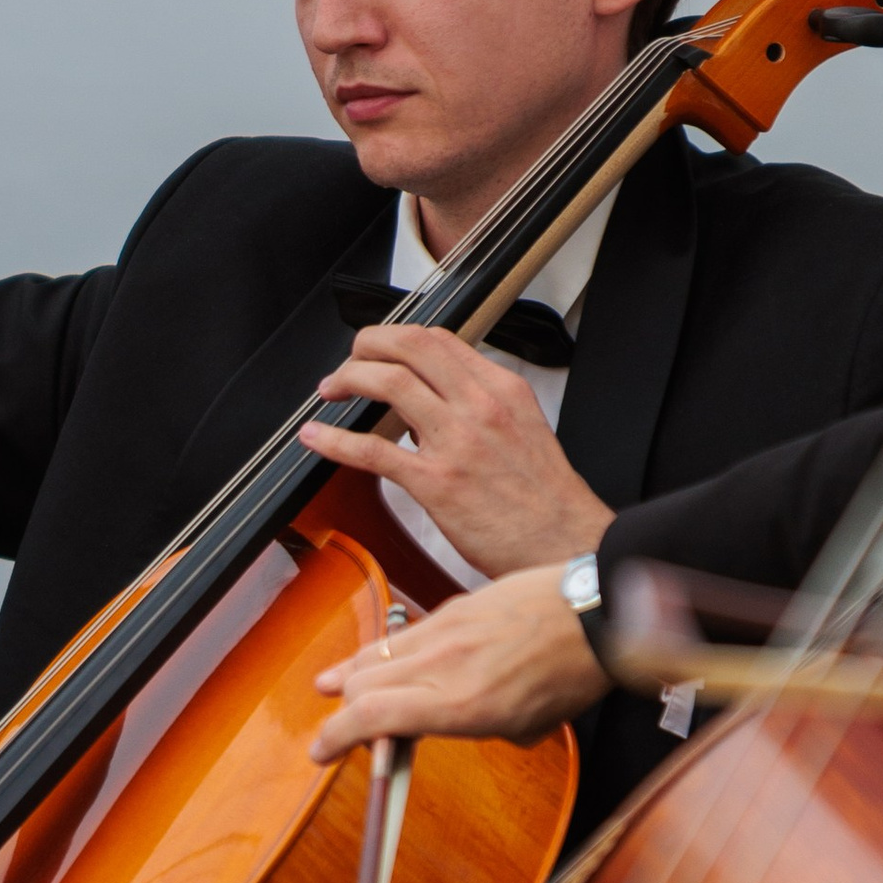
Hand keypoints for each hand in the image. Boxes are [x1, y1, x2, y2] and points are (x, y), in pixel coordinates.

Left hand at [301, 324, 611, 577]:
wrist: (566, 545)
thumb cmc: (545, 499)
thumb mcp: (524, 430)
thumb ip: (481, 408)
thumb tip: (432, 401)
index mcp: (503, 390)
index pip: (440, 340)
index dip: (396, 337)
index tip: (377, 350)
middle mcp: (480, 406)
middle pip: (409, 346)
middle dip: (365, 345)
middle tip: (348, 361)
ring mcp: (457, 442)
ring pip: (388, 383)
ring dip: (348, 379)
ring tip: (331, 391)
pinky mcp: (436, 483)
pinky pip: (372, 450)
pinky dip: (334, 440)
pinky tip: (316, 437)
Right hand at [311, 564, 606, 759]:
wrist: (598, 612)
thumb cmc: (572, 673)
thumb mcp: (524, 725)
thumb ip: (473, 727)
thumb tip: (446, 724)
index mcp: (460, 704)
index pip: (370, 718)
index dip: (333, 738)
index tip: (320, 752)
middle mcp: (442, 665)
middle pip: (358, 686)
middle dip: (341, 714)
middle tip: (346, 731)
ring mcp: (443, 630)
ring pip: (373, 653)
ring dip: (350, 677)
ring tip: (336, 688)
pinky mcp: (452, 606)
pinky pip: (402, 633)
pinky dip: (383, 652)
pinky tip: (384, 658)